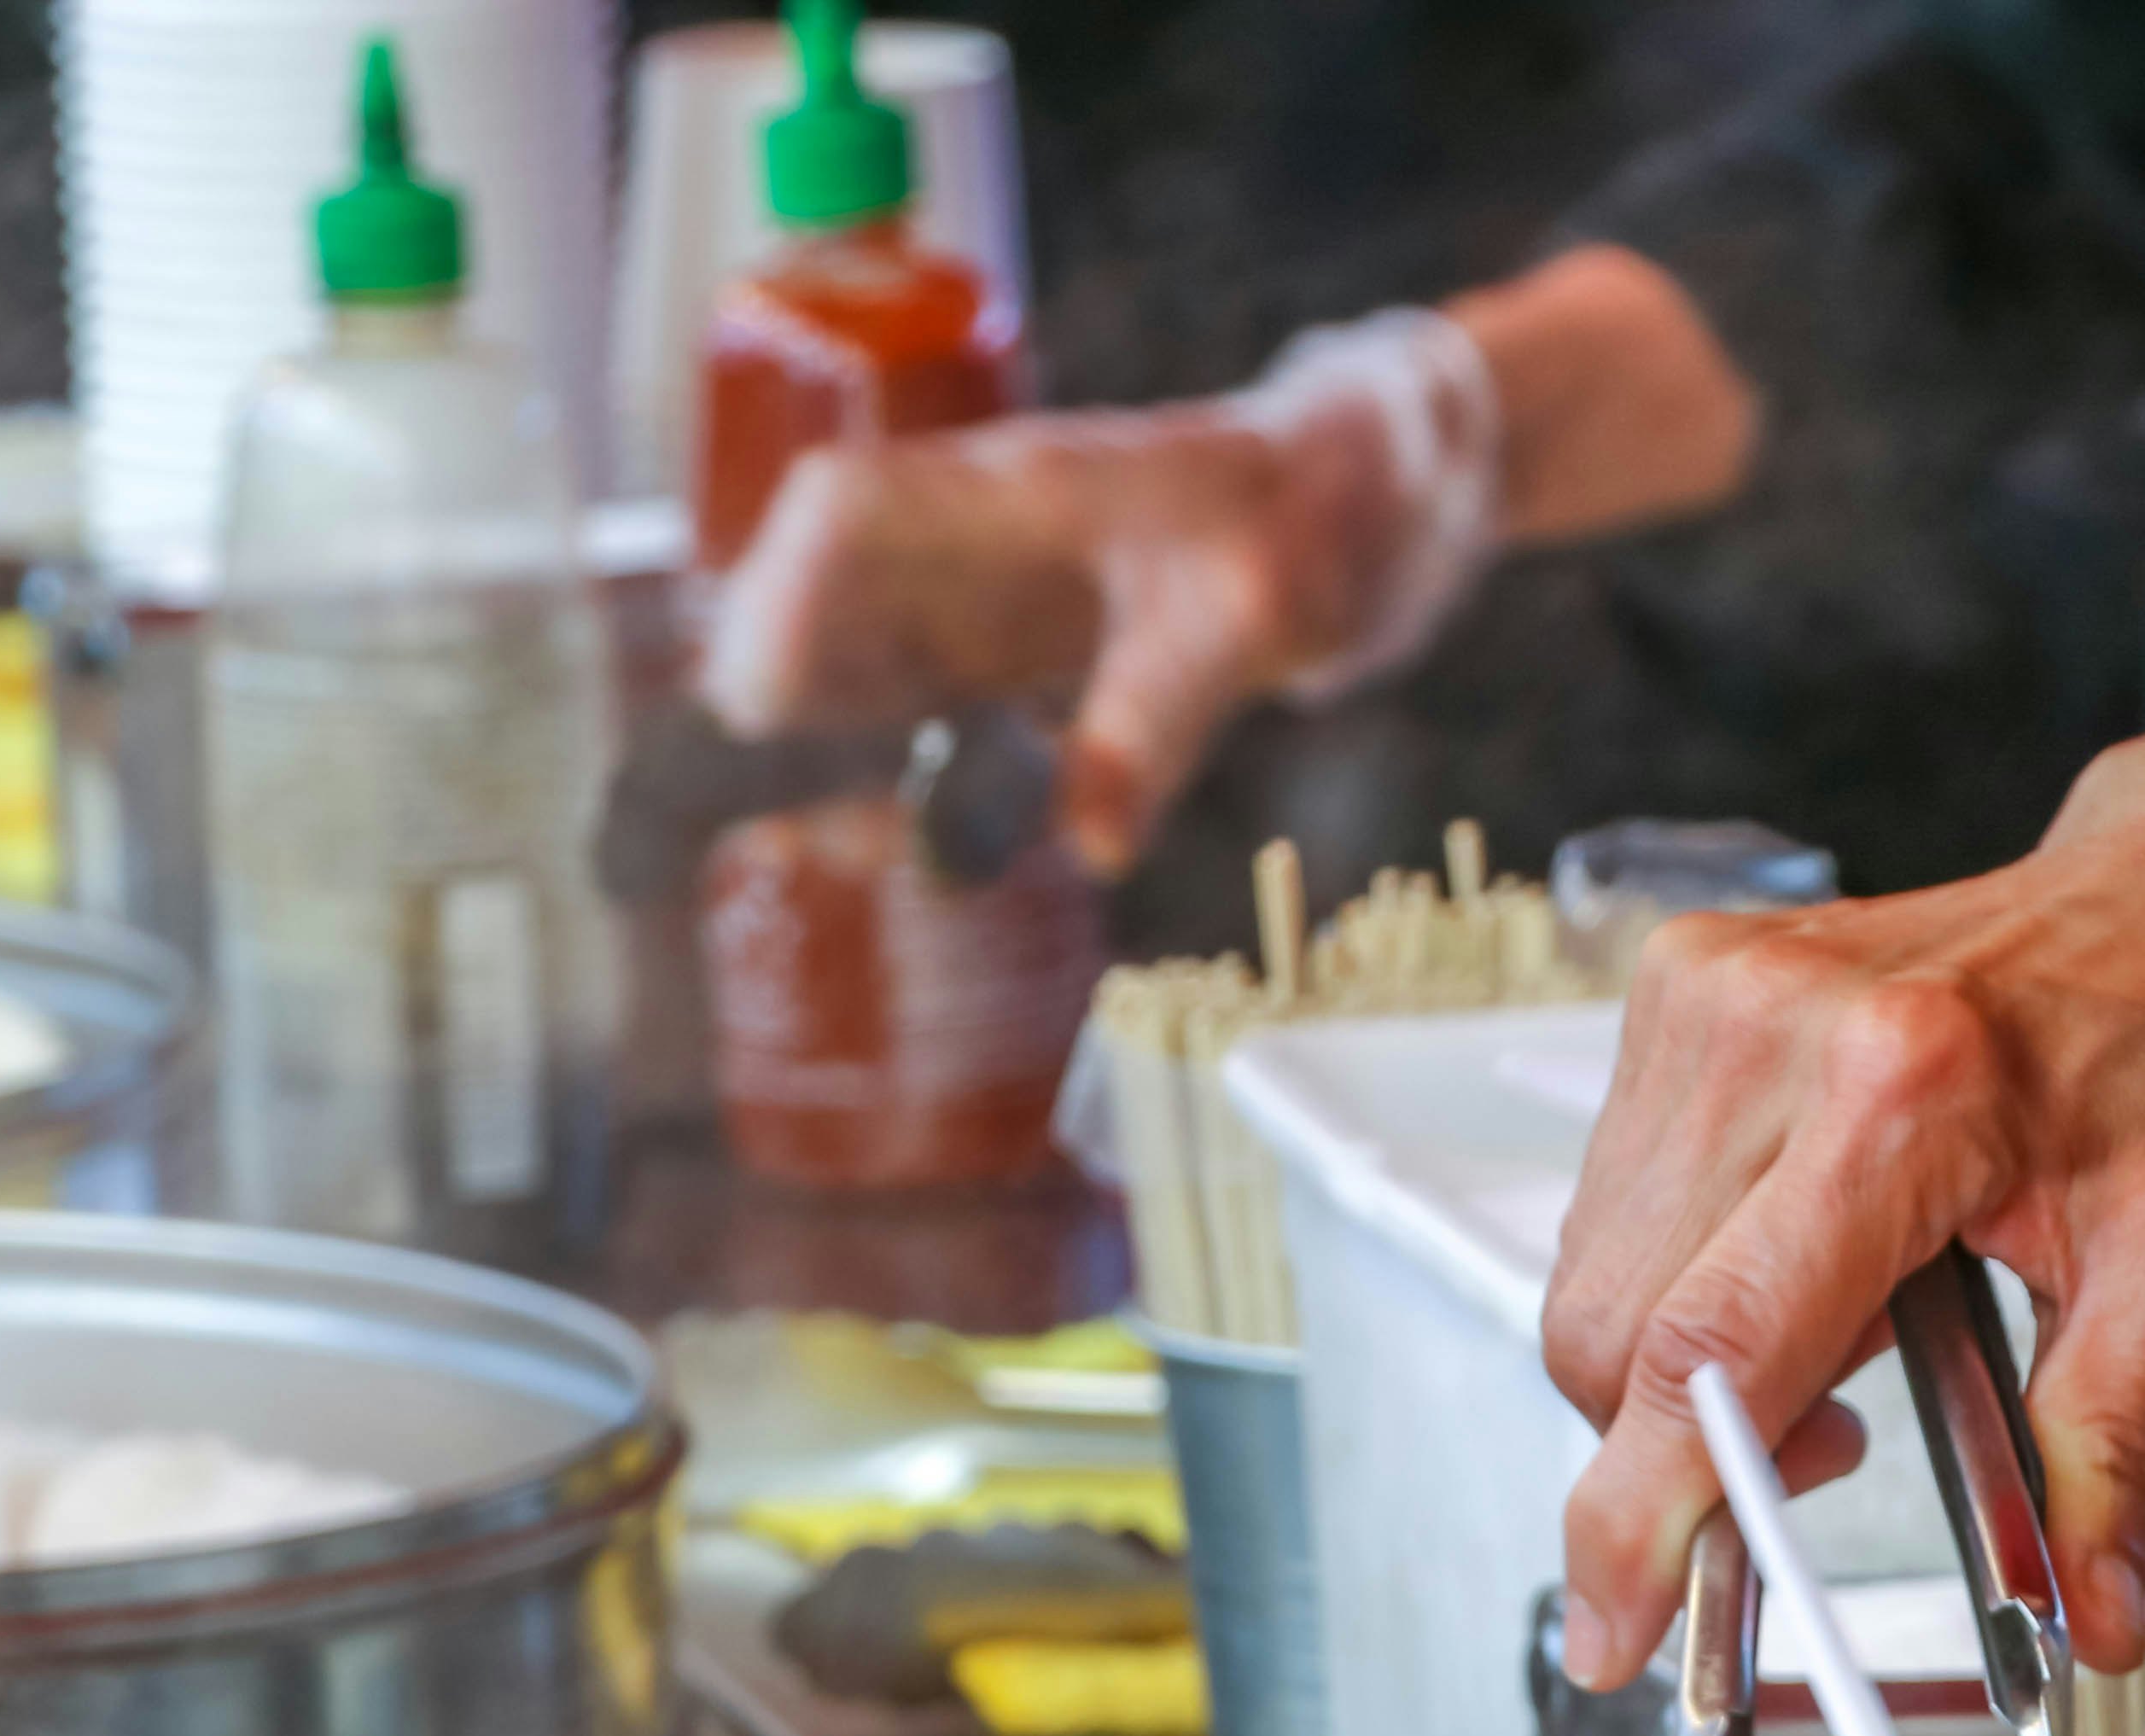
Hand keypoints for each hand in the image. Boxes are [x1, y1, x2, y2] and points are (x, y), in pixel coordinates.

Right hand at [694, 313, 1502, 880]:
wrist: (1386, 484)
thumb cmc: (1325, 513)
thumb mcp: (1259, 614)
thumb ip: (1165, 714)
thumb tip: (1087, 842)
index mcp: (1021, 490)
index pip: (847, 509)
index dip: (778, 597)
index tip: (759, 708)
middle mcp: (985, 534)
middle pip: (819, 587)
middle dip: (776, 689)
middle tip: (784, 812)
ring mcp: (1002, 587)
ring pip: (860, 649)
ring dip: (825, 737)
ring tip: (829, 838)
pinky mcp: (1033, 640)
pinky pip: (926, 697)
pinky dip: (896, 760)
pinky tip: (895, 830)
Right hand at [1537, 751, 2144, 1684]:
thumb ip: (2110, 1454)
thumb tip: (2089, 1621)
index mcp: (1903, 1094)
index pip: (1708, 1348)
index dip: (1636, 1515)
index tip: (1611, 1637)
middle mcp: (1771, 1029)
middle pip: (1618, 1331)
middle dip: (1679, 1450)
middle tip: (1839, 1449)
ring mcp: (1710, 995)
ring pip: (1596, 1276)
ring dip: (1684, 1367)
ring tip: (1850, 1340)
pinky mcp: (1681, 985)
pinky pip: (1615, 1202)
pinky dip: (1684, 1278)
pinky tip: (1807, 1259)